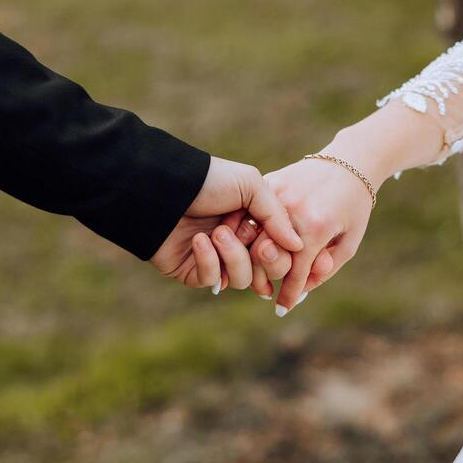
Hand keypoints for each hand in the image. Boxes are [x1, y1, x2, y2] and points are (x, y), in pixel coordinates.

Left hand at [151, 156, 303, 290]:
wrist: (163, 188)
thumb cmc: (208, 181)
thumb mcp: (251, 185)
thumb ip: (277, 215)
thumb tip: (299, 246)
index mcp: (254, 222)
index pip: (281, 250)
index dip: (280, 249)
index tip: (271, 238)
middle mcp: (238, 242)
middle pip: (267, 270)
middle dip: (264, 258)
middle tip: (254, 242)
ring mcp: (216, 259)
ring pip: (242, 279)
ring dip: (233, 257)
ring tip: (217, 233)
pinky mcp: (193, 272)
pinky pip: (212, 281)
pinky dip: (208, 261)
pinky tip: (199, 240)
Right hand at [249, 155, 377, 314]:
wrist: (351, 160)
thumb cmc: (354, 205)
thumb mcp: (349, 241)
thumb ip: (326, 269)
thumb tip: (301, 291)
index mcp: (315, 227)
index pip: (294, 271)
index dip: (288, 294)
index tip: (283, 308)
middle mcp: (292, 210)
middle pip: (265, 255)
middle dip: (264, 277)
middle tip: (266, 290)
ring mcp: (277, 193)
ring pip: (252, 234)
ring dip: (251, 256)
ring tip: (256, 269)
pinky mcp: (269, 182)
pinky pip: (251, 212)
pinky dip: (247, 230)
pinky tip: (249, 244)